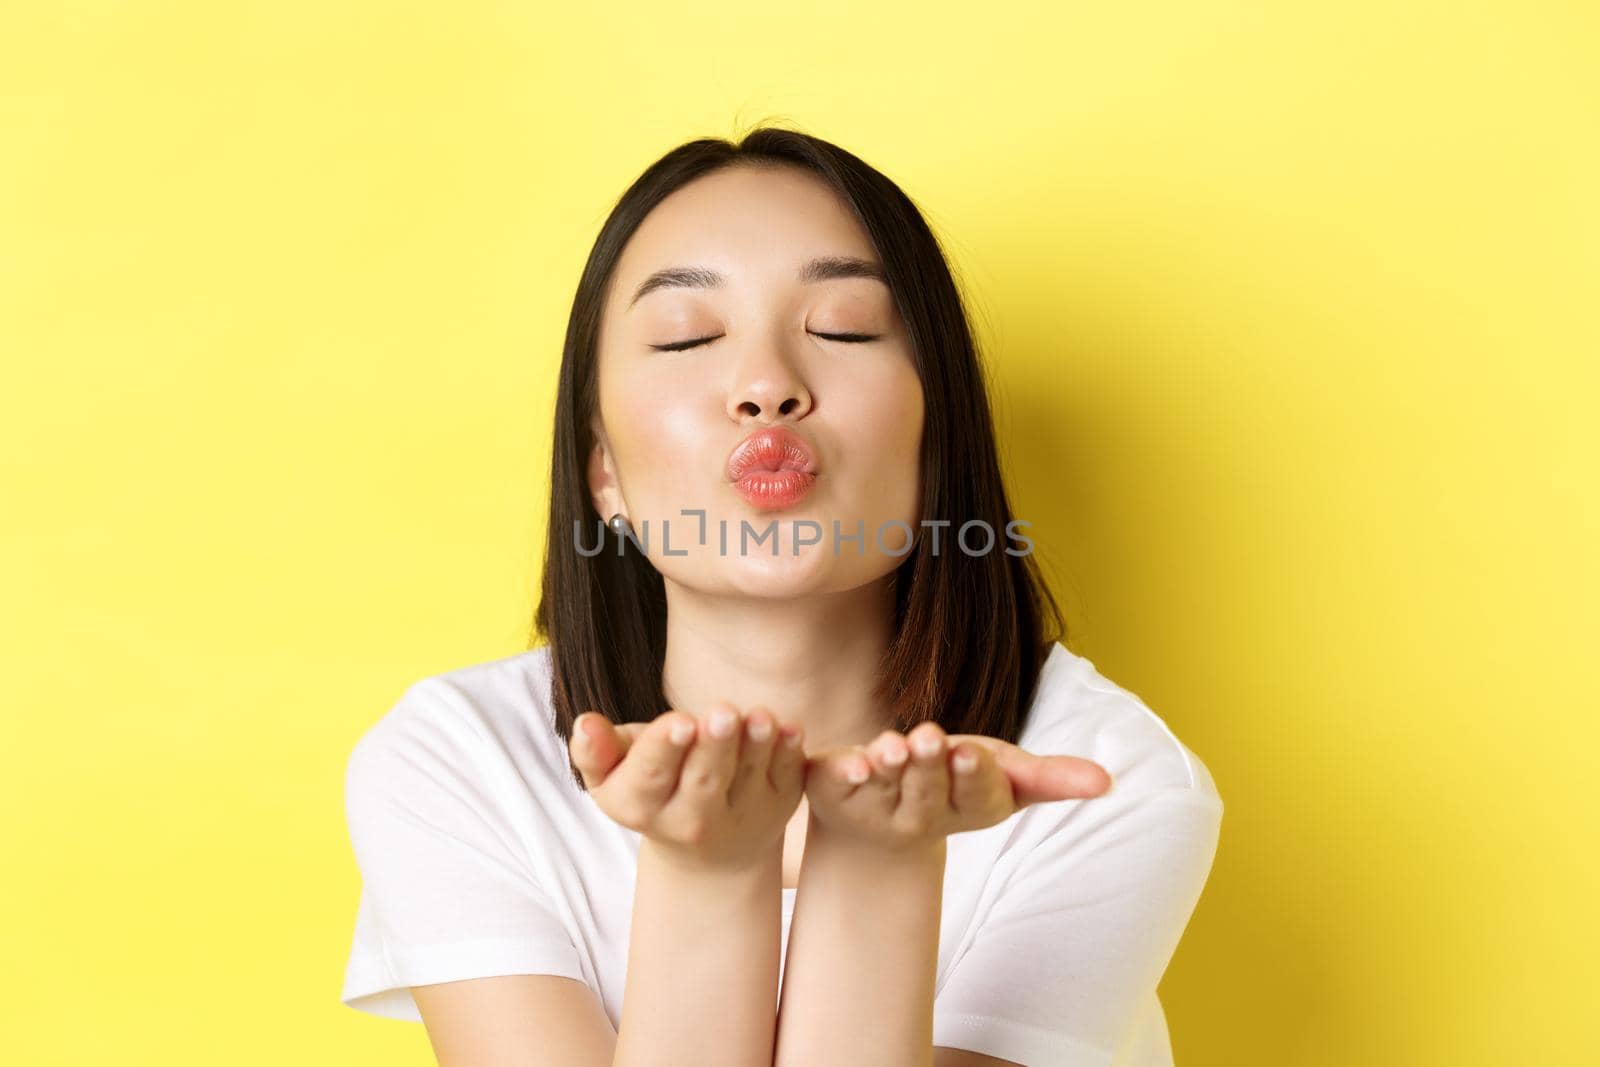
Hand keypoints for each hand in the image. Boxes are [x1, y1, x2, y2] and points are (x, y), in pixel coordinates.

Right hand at [569, 702, 807, 872]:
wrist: (704, 848)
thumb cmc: (650, 786)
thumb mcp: (612, 775)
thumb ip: (594, 751)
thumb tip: (584, 722)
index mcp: (641, 806)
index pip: (650, 777)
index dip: (664, 749)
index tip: (679, 722)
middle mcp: (692, 821)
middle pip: (704, 780)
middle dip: (714, 746)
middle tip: (723, 711)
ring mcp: (740, 816)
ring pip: (749, 778)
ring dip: (756, 746)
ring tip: (761, 717)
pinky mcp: (779, 807)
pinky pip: (786, 778)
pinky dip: (790, 754)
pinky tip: (791, 728)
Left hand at [803, 720, 1111, 852]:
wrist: (877, 819)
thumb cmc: (955, 783)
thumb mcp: (1006, 776)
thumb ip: (1051, 778)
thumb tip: (1108, 782)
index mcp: (968, 808)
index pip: (978, 796)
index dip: (974, 776)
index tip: (972, 753)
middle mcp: (922, 815)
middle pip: (929, 789)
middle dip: (931, 763)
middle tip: (930, 735)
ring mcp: (876, 807)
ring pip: (885, 786)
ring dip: (889, 764)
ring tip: (892, 744)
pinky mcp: (836, 792)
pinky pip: (837, 783)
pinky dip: (842, 771)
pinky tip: (849, 761)